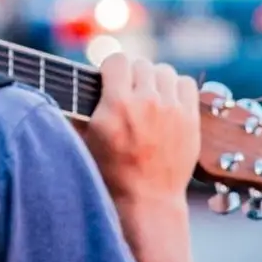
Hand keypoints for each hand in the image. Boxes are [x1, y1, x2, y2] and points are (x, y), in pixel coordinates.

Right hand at [86, 54, 200, 207]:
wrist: (147, 201)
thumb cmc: (111, 174)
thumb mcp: (87, 141)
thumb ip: (81, 110)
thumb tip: (70, 86)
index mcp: (117, 105)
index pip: (117, 60)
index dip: (111, 69)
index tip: (109, 80)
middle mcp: (147, 102)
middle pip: (141, 64)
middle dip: (131, 76)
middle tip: (127, 94)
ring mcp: (172, 109)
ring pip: (164, 71)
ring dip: (154, 81)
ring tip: (148, 98)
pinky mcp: (190, 119)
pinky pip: (186, 83)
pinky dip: (175, 88)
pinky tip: (167, 102)